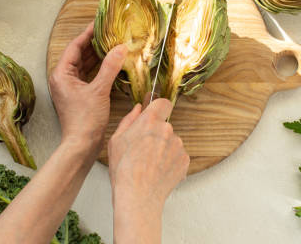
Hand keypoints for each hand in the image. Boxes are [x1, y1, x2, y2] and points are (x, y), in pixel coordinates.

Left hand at [49, 22, 127, 148]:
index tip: (99, 23)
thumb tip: (120, 48)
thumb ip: (110, 67)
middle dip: (94, 43)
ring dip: (98, 55)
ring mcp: (70, 87)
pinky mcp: (79, 95)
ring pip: (85, 65)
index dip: (88, 34)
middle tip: (110, 32)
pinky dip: (99, 68)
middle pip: (79, 54)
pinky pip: (89, 75)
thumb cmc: (85, 119)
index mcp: (61, 74)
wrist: (82, 145)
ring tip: (113, 43)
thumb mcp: (99, 90)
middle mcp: (63, 78)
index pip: (74, 46)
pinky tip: (111, 63)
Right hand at [108, 99, 189, 213]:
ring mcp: (178, 145)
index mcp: (150, 121)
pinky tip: (158, 171)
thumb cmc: (123, 170)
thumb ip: (129, 120)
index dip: (158, 108)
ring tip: (150, 164)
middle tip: (144, 150)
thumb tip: (138, 108)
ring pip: (172, 141)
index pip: (162, 102)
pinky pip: (178, 155)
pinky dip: (170, 161)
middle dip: (157, 134)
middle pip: (165, 125)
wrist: (138, 196)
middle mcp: (167, 130)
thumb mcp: (116, 140)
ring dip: (164, 149)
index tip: (154, 115)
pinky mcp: (185, 160)